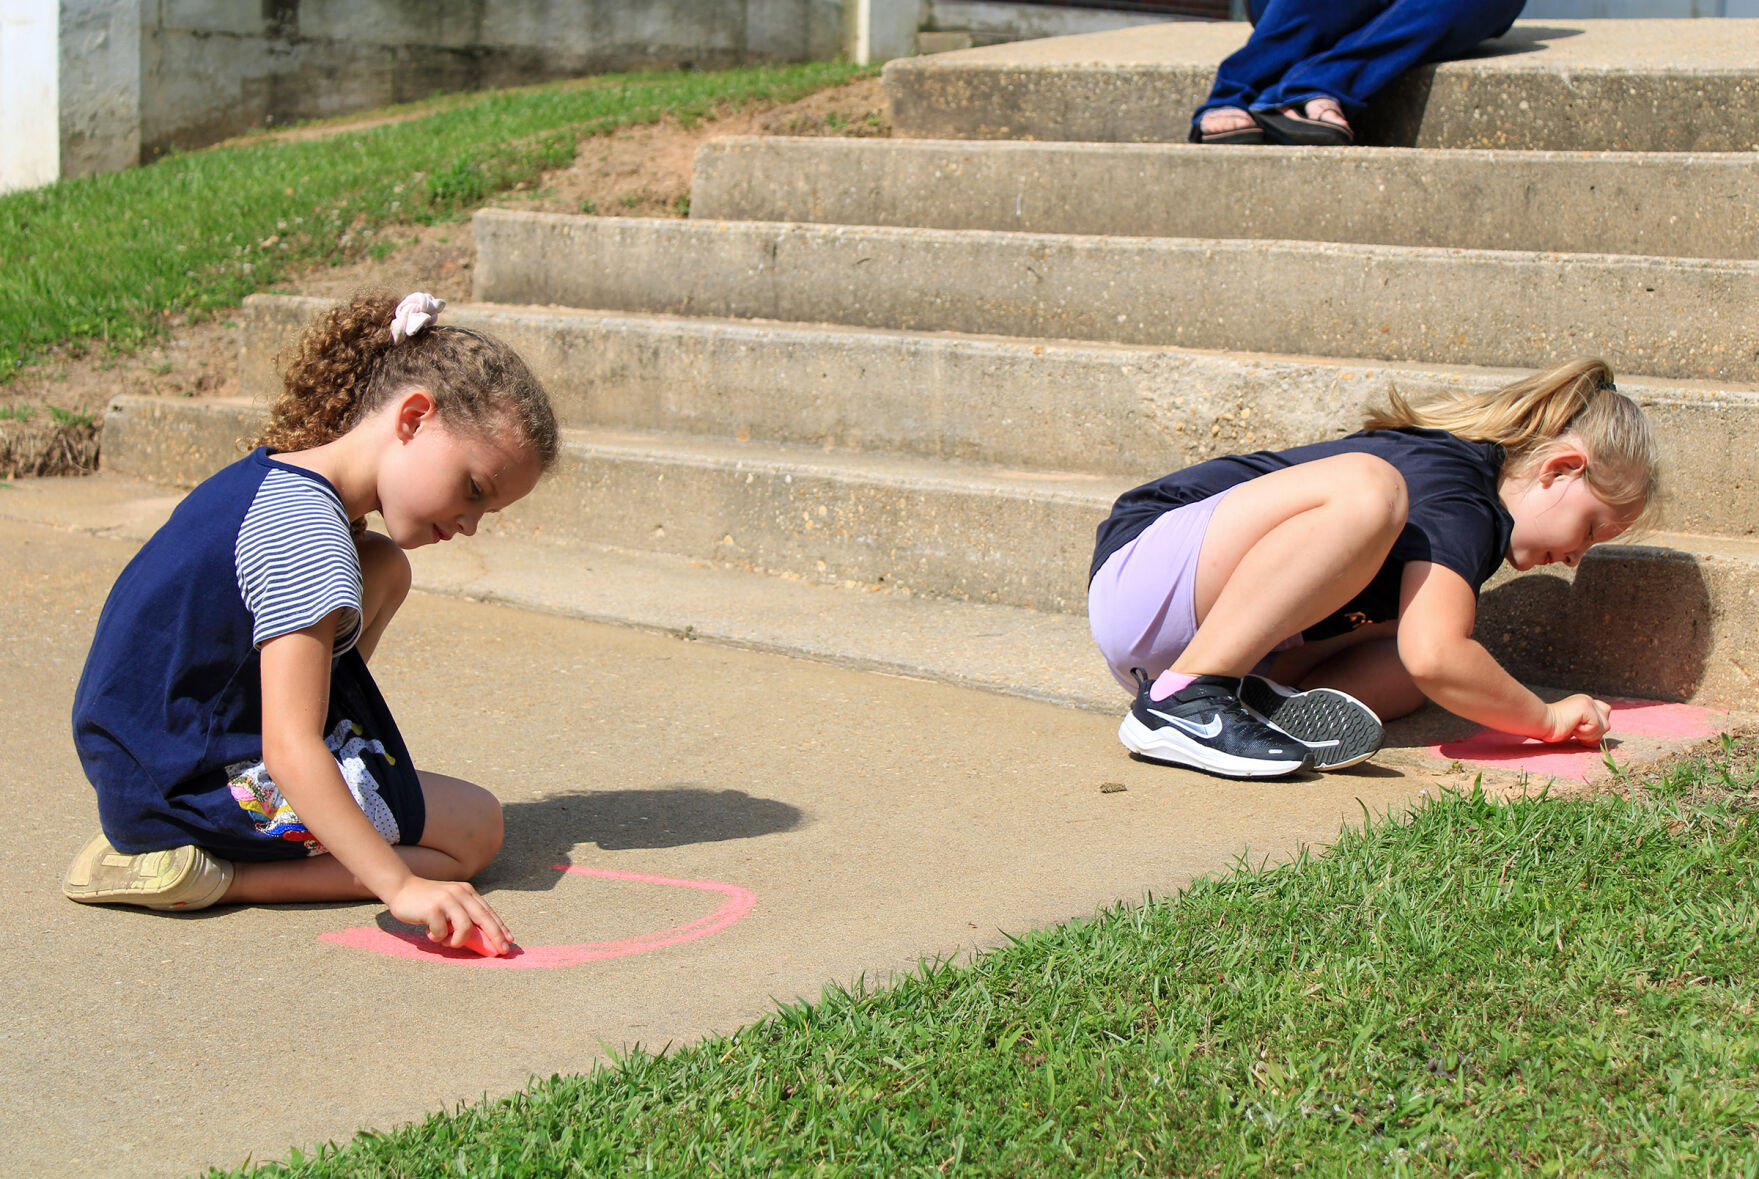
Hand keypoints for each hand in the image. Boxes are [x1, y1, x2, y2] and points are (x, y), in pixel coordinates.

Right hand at [388, 877, 511, 954]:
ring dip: (459, 940)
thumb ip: (463, 914)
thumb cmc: (427, 901)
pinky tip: (429, 933)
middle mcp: (460, 893)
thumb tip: (481, 938)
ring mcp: (447, 899)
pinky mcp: (433, 908)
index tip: (509, 940)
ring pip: (465, 926)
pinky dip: (438, 937)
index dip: (500, 926)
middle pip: (484, 917)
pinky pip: (443, 931)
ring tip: (447, 942)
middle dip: (496, 936)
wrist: (401, 888)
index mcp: (467, 892)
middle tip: (502, 950)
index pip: (488, 911)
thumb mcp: (450, 904)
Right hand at [1540, 694, 1611, 746]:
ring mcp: (1588, 702)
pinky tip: (1572, 727)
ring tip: (1572, 728)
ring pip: (1604, 726)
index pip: (1604, 718)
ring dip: (1588, 735)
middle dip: (1594, 734)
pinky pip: (1596, 726)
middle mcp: (1588, 700)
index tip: (1577, 731)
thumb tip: (1597, 742)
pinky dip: (1585, 732)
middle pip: (1607, 724)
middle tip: (1574, 731)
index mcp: (1585, 704)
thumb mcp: (1576, 731)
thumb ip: (1589, 731)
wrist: (1540, 723)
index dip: (1596, 729)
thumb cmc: (1552, 729)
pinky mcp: (1586, 706)